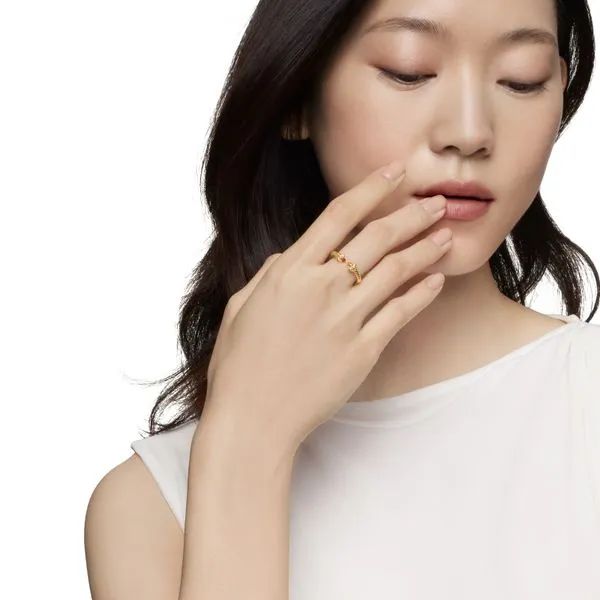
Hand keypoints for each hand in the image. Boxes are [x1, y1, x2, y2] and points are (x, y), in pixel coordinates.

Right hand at [203, 162, 450, 454]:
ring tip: (446, 234)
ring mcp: (345, 319)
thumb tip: (288, 255)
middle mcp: (321, 287)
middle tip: (435, 202)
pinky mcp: (363, 351)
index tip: (395, 171)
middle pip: (376, 237)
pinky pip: (401, 313)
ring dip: (425, 247)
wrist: (252, 420)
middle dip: (410, 213)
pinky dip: (422, 293)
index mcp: (289, 272)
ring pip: (396, 270)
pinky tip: (437, 280)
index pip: (338, 215)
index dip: (371, 188)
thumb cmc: (239, 364)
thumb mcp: (241, 306)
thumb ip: (269, 275)